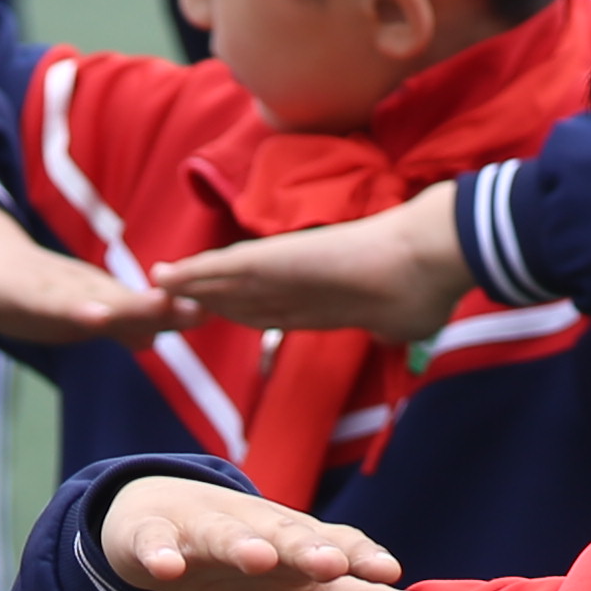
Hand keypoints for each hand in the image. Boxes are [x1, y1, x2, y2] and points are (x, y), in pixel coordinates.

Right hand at [0, 193, 183, 346]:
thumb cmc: (20, 286)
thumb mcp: (67, 310)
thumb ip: (104, 322)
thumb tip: (150, 338)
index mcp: (91, 297)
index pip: (138, 308)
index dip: (173, 311)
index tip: (214, 313)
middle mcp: (76, 289)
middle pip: (123, 299)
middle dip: (161, 307)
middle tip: (201, 309)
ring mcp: (46, 289)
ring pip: (90, 298)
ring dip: (124, 306)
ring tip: (156, 310)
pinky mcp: (15, 291)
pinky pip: (46, 303)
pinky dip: (72, 309)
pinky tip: (94, 316)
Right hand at [91, 474, 438, 590]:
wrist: (162, 522)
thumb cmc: (254, 566)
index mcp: (298, 543)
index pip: (335, 546)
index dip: (360, 558)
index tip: (387, 572)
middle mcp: (256, 530)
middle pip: (285, 536)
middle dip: (308, 548)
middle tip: (333, 563)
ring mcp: (202, 533)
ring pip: (223, 536)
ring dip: (240, 545)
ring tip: (258, 558)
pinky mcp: (152, 540)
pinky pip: (154, 548)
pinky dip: (159, 556)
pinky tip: (167, 570)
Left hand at [156, 182, 475, 347]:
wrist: (434, 257)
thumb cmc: (431, 285)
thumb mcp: (408, 319)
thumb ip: (392, 328)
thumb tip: (400, 334)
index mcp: (325, 296)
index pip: (274, 305)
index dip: (244, 309)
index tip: (222, 314)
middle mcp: (298, 280)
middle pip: (241, 293)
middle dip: (207, 300)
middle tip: (171, 304)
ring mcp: (288, 268)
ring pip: (225, 280)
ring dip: (189, 285)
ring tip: (156, 286)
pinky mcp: (278, 261)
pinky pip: (224, 269)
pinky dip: (193, 273)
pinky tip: (163, 276)